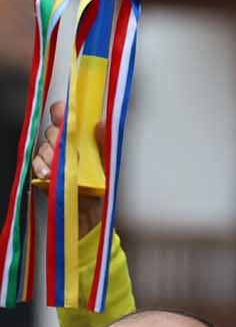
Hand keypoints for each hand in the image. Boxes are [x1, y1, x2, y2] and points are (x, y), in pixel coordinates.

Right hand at [31, 101, 104, 235]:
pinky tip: (48, 174)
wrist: (91, 214)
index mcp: (83, 139)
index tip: (62, 113)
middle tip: (62, 146)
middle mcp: (68, 146)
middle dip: (55, 136)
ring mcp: (55, 160)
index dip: (63, 112)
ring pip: (43, 147)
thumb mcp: (108, 163)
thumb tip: (101, 124)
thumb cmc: (102, 187)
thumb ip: (105, 143)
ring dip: (48, 154)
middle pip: (53, 131)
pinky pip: (36, 164)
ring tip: (56, 166)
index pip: (69, 118)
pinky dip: (40, 167)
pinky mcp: (45, 174)